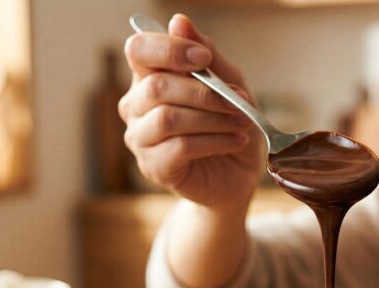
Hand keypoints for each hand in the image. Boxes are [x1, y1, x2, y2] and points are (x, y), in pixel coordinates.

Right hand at [120, 14, 263, 214]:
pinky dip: (214, 141)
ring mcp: (140, 138)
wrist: (238, 176)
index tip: (204, 59)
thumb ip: (207, 55)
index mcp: (149, 77)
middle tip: (239, 102)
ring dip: (213, 118)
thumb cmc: (230, 124)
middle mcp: (136, 106)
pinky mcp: (153, 167)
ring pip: (168, 118)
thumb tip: (178, 21)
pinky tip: (235, 141)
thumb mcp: (229, 84)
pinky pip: (179, 147)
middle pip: (156, 86)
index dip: (169, 49)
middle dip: (205, 92)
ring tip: (242, 123)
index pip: (138, 50)